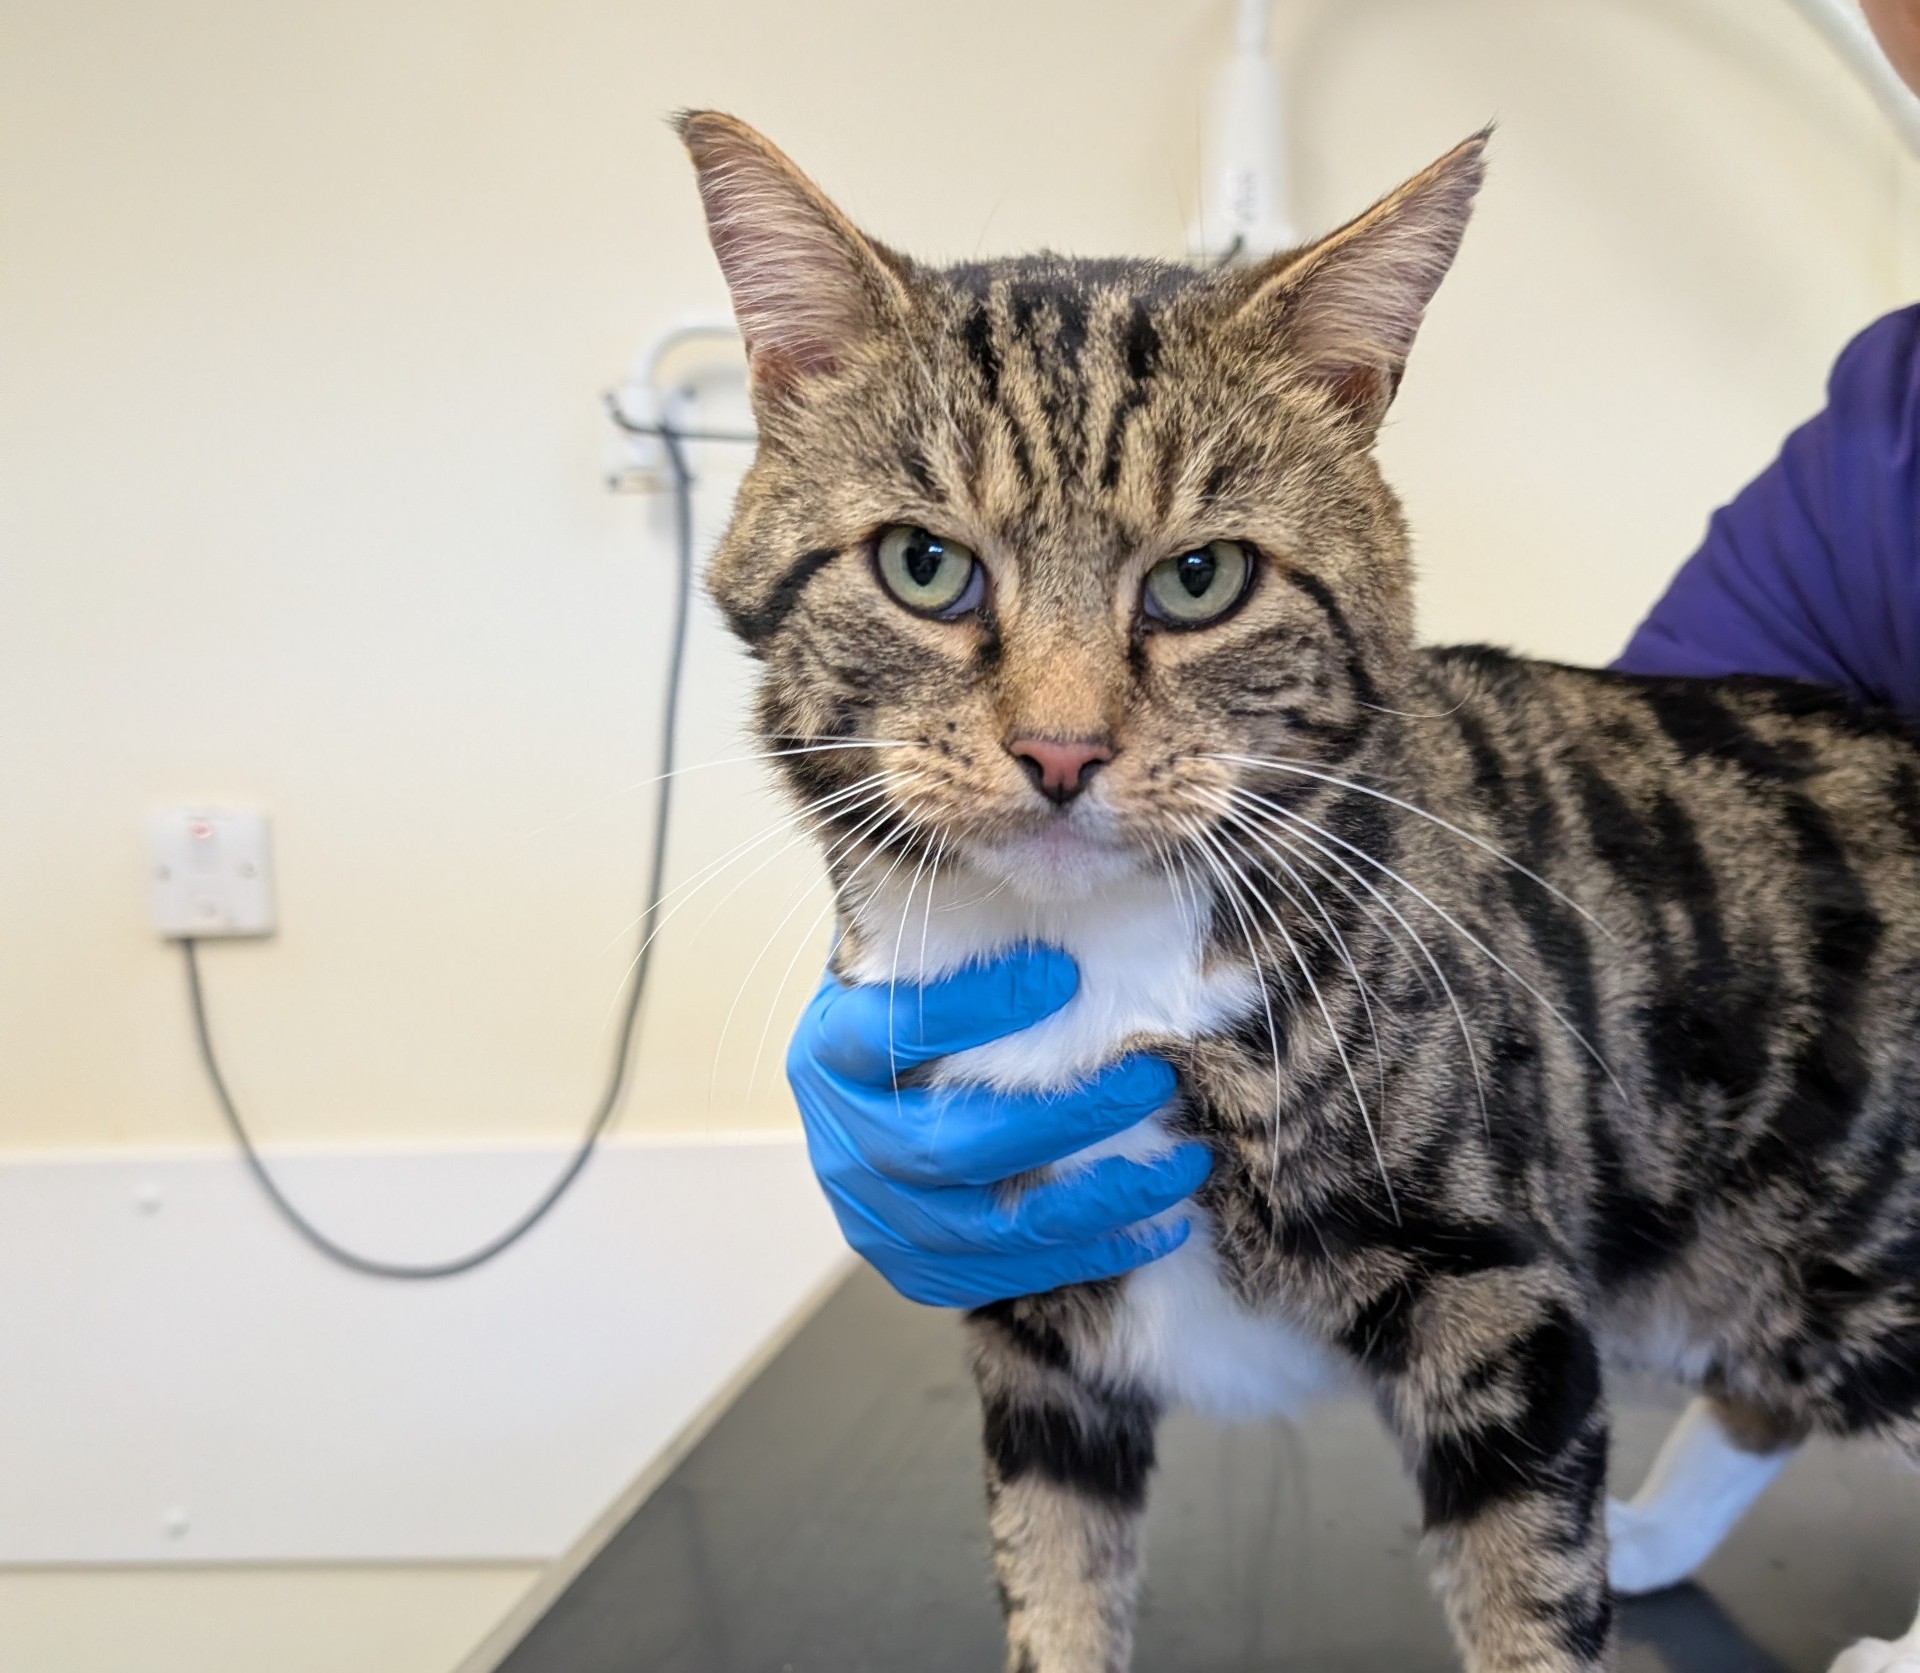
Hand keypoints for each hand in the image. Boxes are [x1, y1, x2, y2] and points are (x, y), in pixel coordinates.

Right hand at [786, 945, 1209, 1308]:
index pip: (894, 1031)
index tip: (1062, 974)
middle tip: (1153, 1075)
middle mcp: (842, 1144)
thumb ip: (957, 931)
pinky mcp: (916, 1269)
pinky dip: (1091, 1253)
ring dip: (1099, 1197)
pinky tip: (1162, 1224)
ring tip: (1185, 1164)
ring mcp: (874, 1217)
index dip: (974, 1006)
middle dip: (1065, 1116)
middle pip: (952, 1146)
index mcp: (829, 1053)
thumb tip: (1055, 866)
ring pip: (989, 1226)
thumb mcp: (908, 962)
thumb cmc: (910, 1011)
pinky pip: (1007, 1276)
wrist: (863, 1098)